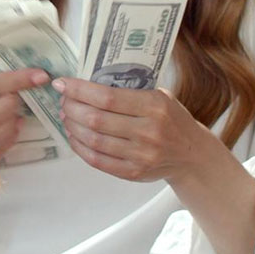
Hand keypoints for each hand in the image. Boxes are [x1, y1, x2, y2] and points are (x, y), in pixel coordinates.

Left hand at [54, 77, 216, 183]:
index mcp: (155, 105)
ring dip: (73, 126)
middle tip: (63, 100)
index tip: (62, 83)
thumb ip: (130, 89)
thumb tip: (88, 80)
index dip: (79, 90)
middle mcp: (148, 131)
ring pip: (93, 140)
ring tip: (66, 116)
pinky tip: (74, 135)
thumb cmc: (172, 118)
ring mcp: (141, 155)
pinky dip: (80, 147)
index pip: (107, 97)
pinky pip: (97, 160)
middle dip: (72, 107)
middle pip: (96, 119)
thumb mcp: (160, 96)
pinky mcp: (133, 173)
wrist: (191, 154)